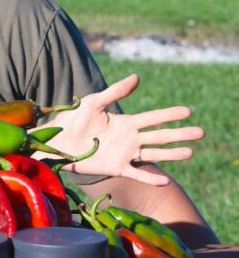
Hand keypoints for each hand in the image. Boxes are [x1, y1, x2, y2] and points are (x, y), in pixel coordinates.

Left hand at [41, 74, 203, 185]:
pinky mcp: (116, 167)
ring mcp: (124, 154)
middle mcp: (130, 138)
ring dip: (172, 154)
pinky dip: (150, 178)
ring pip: (154, 153)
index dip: (170, 114)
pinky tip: (164, 180)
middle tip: (200, 132)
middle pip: (160, 135)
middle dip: (180, 134)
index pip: (153, 118)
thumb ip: (115, 92)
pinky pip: (136, 173)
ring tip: (191, 152)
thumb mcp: (93, 103)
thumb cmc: (73, 119)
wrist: (57, 142)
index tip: (188, 111)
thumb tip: (136, 77)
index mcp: (126, 122)